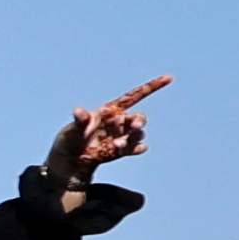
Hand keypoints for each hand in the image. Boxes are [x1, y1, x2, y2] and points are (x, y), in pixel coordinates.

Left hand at [43, 79, 161, 195]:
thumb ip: (79, 122)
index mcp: (109, 111)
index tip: (168, 78)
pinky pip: (137, 148)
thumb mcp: (71, 130)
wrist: (71, 162)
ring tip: (116, 145)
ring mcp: (122, 137)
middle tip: (134, 126)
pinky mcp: (123, 151)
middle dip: (139, 121)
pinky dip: (135, 149)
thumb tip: (79, 112)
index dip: (151, 86)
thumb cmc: (69, 140)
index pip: (134, 96)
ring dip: (131, 138)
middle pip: (138, 118)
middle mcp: (119, 123)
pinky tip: (125, 150)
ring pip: (138, 134)